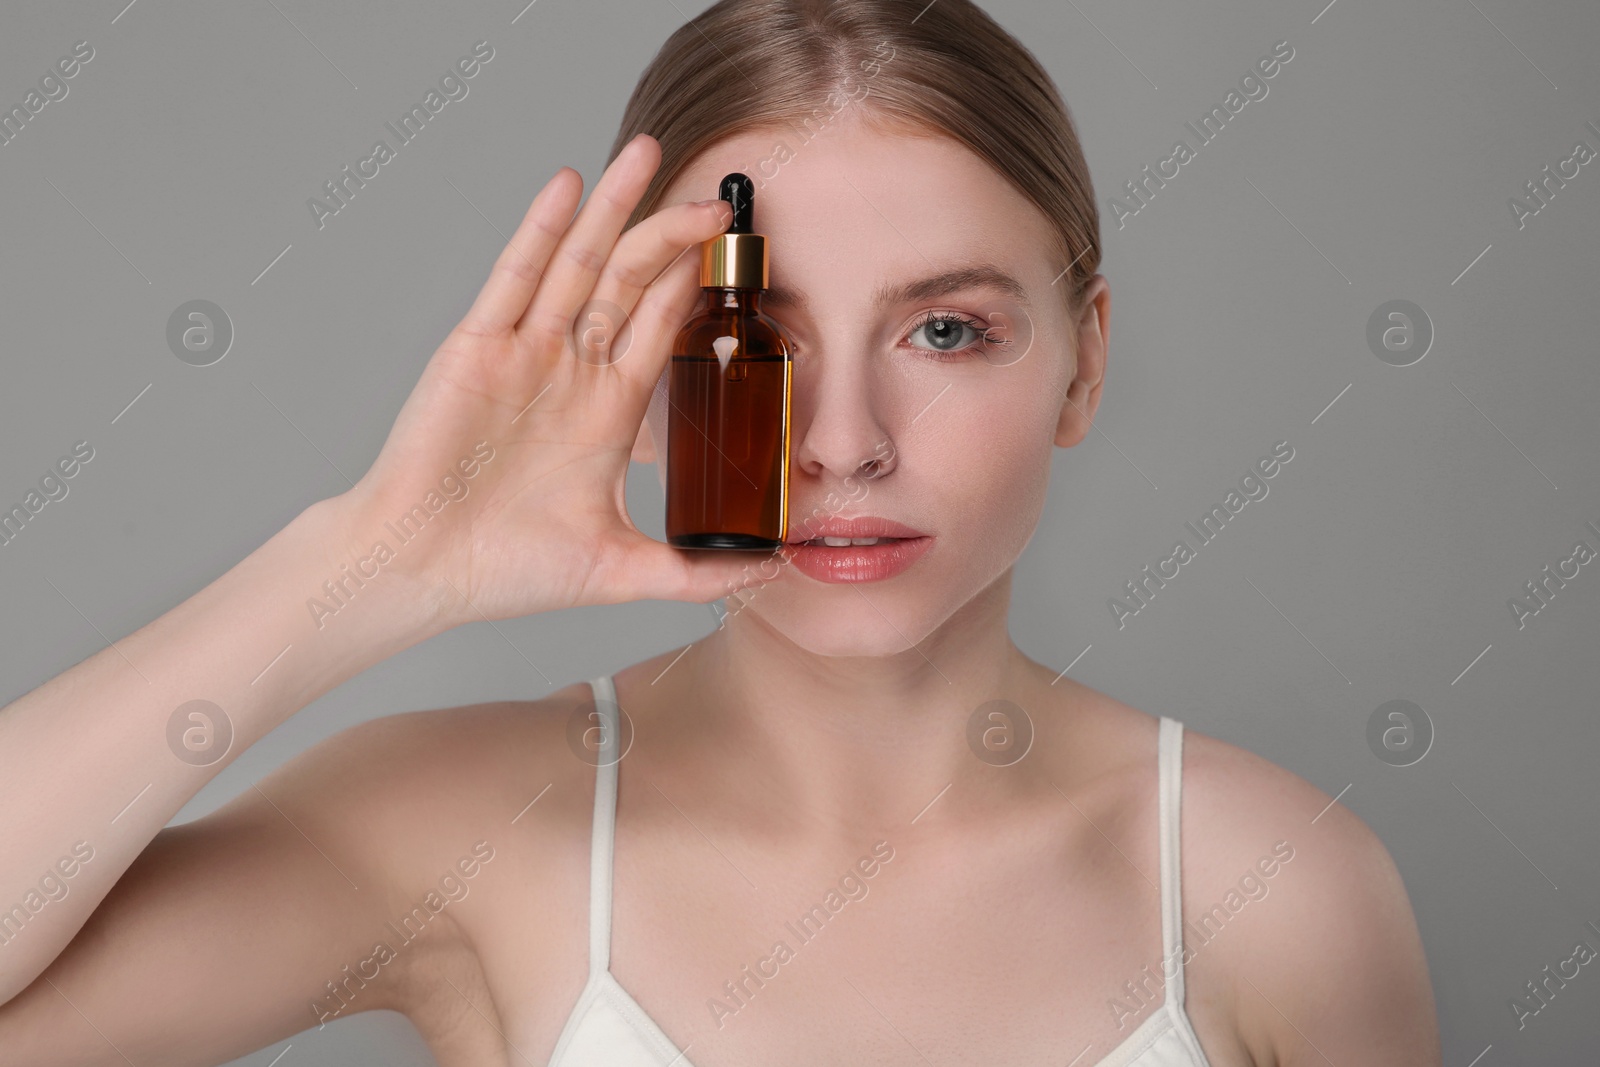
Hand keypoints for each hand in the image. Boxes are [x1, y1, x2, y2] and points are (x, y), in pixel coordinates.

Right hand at [329, 133, 768, 627]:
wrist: (422, 571)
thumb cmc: (506, 571)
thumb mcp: (623, 570)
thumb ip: (698, 572)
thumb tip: (771, 573)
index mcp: (606, 412)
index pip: (660, 328)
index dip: (695, 286)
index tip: (736, 250)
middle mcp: (570, 371)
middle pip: (629, 282)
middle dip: (672, 237)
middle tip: (717, 198)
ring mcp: (525, 353)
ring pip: (579, 263)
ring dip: (613, 209)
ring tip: (647, 154)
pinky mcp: (479, 347)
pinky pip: (515, 276)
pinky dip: (541, 228)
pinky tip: (568, 185)